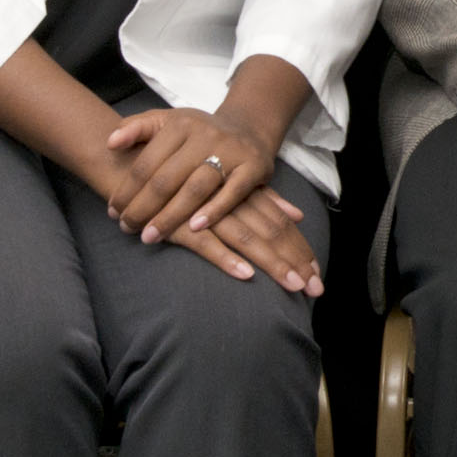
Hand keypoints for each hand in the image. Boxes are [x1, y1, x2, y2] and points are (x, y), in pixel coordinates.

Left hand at [105, 105, 273, 246]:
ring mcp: (231, 151)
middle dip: (142, 207)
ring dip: (170, 216)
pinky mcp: (253, 167)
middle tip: (126, 228)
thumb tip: (110, 142)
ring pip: (196, 188)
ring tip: (150, 236)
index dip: (126, 189)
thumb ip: (136, 127)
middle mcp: (206, 135)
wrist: (249, 127)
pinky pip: (232, 193)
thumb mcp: (167, 121)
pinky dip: (214, 211)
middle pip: (167, 178)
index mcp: (180, 124)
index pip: (147, 162)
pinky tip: (194, 228)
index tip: (113, 211)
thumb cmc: (198, 132)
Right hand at [185, 181, 323, 295]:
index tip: (319, 275)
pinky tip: (246, 275)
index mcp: (245, 194)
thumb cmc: (189, 177)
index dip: (301, 249)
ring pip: (248, 239)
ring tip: (294, 286)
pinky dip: (227, 258)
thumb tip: (298, 214)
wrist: (137, 166)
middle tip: (317, 290)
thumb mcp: (230, 185)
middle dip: (296, 262)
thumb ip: (264, 198)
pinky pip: (207, 244)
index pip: (281, 224)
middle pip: (272, 234)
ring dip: (273, 263)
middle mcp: (232, 202)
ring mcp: (207, 214)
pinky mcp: (181, 225)